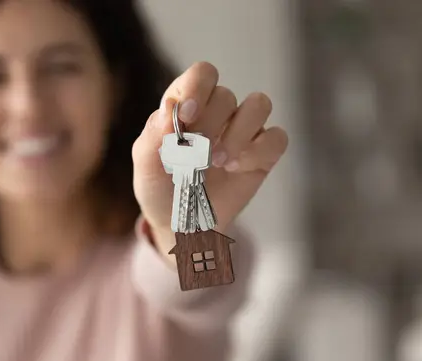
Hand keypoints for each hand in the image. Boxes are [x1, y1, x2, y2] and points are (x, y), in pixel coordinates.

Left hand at [132, 62, 287, 255]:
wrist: (180, 224)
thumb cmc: (160, 188)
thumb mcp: (146, 165)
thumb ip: (153, 136)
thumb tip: (169, 107)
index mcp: (187, 104)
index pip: (202, 74)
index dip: (197, 88)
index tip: (186, 117)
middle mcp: (218, 112)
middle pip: (226, 94)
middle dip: (210, 124)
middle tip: (195, 154)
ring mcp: (243, 131)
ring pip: (259, 104)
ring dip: (238, 132)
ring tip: (217, 161)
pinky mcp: (263, 154)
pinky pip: (276, 137)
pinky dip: (258, 151)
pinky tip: (235, 168)